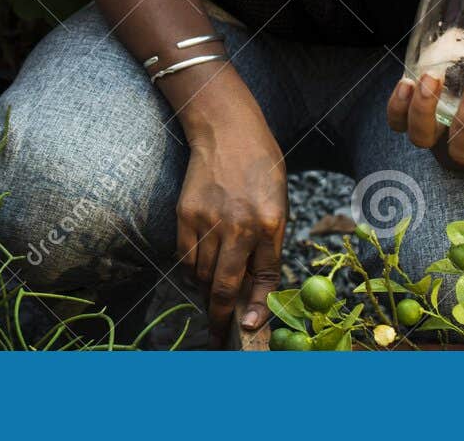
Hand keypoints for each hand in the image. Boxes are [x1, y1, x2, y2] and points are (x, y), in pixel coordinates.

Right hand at [177, 112, 287, 346]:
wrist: (228, 131)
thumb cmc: (261, 167)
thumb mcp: (278, 204)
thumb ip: (267, 244)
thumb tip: (255, 284)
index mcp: (270, 224)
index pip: (265, 280)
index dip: (258, 310)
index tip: (251, 329)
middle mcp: (239, 226)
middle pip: (224, 287)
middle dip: (221, 318)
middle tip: (219, 333)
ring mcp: (209, 221)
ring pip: (201, 275)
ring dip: (206, 291)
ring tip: (211, 292)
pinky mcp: (186, 214)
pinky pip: (185, 258)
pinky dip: (191, 270)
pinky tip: (199, 270)